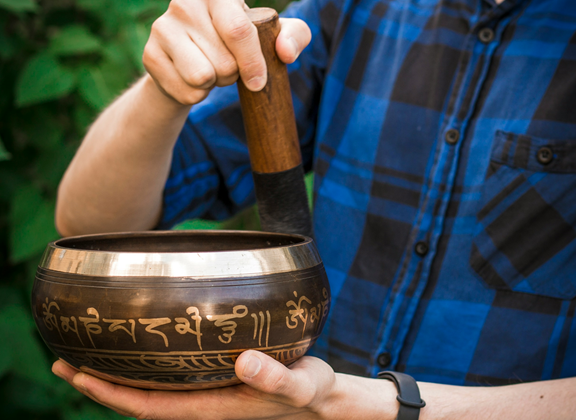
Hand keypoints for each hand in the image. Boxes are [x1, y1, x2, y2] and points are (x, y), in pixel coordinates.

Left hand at [52, 350, 343, 419]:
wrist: (320, 401)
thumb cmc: (310, 393)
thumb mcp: (300, 384)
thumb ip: (274, 376)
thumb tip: (242, 361)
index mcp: (212, 408)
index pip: (149, 406)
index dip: (110, 394)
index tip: (77, 375)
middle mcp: (202, 404)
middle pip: (138, 400)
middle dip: (99, 385)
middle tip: (62, 361)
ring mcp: (206, 395)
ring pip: (151, 390)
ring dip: (118, 377)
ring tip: (88, 355)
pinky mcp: (214, 383)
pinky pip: (169, 380)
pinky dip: (144, 369)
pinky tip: (140, 352)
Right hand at [143, 0, 311, 105]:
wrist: (194, 62)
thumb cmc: (238, 45)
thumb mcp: (271, 37)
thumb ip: (294, 37)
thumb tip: (285, 52)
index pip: (238, 31)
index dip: (252, 63)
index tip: (259, 83)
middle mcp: (185, 2)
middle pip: (224, 62)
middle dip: (232, 74)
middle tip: (226, 64)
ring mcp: (163, 27)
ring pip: (203, 77)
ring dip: (214, 84)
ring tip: (210, 69)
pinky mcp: (150, 55)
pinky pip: (187, 92)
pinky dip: (196, 95)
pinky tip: (192, 78)